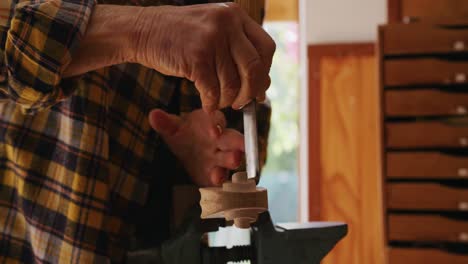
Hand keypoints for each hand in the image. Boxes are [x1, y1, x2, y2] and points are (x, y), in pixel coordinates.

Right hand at [133, 3, 274, 111]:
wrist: (142, 30)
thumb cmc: (180, 36)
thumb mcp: (213, 30)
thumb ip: (237, 50)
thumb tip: (264, 83)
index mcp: (235, 15)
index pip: (267, 48)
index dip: (266, 72)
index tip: (259, 88)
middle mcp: (227, 24)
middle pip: (255, 67)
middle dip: (250, 92)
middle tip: (242, 103)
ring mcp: (211, 39)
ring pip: (233, 83)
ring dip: (227, 100)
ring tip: (220, 102)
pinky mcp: (196, 57)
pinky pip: (213, 91)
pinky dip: (211, 104)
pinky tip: (207, 106)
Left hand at [148, 109, 244, 186]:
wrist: (188, 149)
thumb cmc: (185, 134)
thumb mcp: (173, 128)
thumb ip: (165, 123)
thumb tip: (153, 115)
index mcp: (211, 123)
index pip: (217, 120)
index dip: (217, 125)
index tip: (213, 132)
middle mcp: (222, 139)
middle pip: (233, 139)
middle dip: (237, 146)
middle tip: (237, 154)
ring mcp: (222, 157)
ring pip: (232, 157)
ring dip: (232, 163)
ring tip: (227, 169)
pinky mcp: (219, 172)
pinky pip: (223, 176)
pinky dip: (220, 180)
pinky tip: (215, 183)